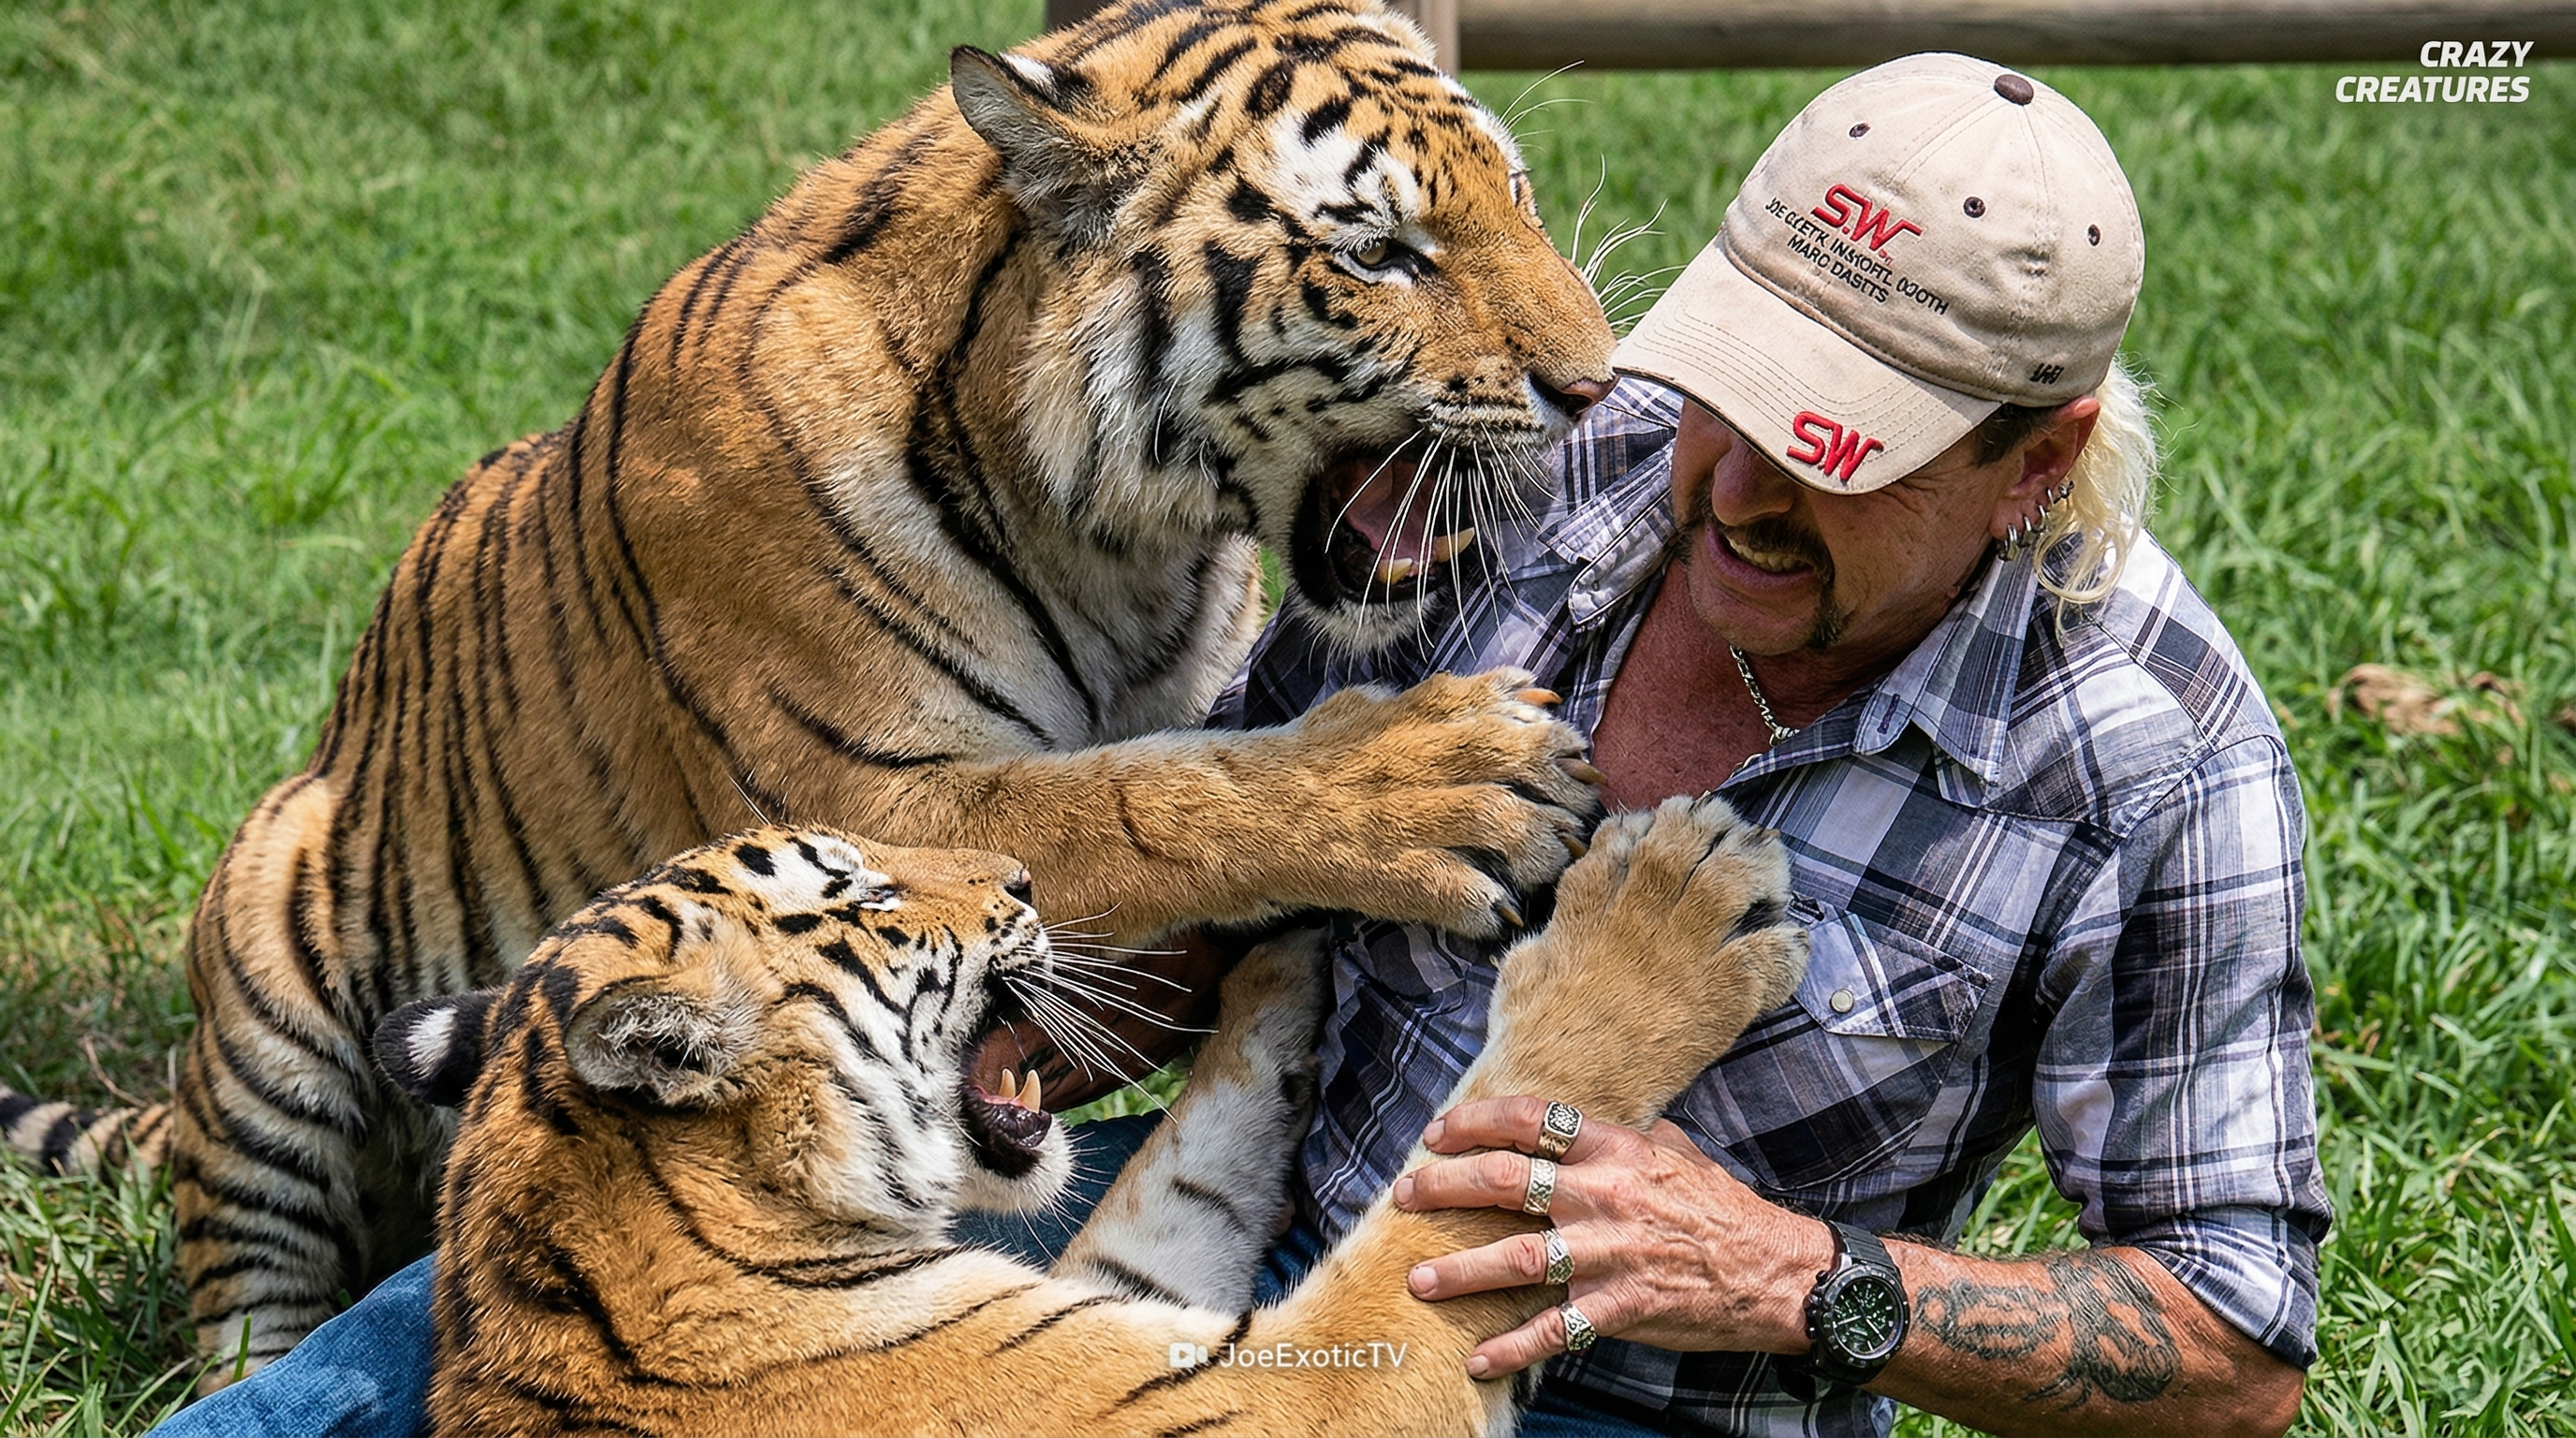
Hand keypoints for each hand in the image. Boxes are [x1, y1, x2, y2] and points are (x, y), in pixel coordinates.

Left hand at [1391, 1095, 1832, 1377]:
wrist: (1775, 1272)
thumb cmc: (1721, 1208)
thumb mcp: (1675, 1151)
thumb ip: (1621, 1136)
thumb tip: (1578, 1122)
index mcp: (1615, 1150)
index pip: (1530, 1121)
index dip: (1474, 1122)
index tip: (1436, 1133)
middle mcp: (1603, 1196)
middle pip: (1504, 1182)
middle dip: (1444, 1187)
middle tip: (1406, 1194)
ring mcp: (1608, 1254)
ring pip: (1516, 1258)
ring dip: (1459, 1270)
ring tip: (1418, 1280)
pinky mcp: (1618, 1308)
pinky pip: (1554, 1330)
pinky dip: (1512, 1348)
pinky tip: (1478, 1359)